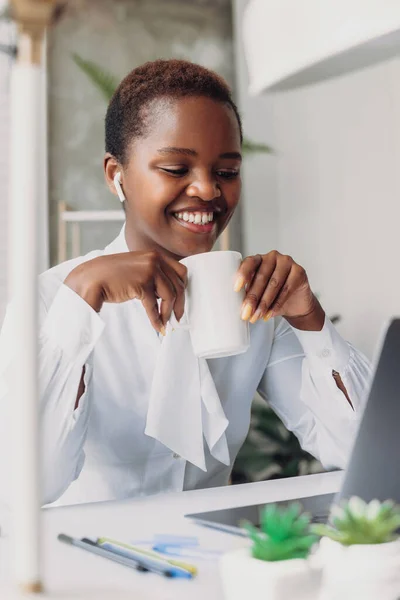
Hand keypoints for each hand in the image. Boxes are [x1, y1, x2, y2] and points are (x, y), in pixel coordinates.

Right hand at [65, 251, 186, 334]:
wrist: (92, 278)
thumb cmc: (113, 276)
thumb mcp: (138, 269)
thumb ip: (155, 275)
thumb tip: (171, 294)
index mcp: (156, 254)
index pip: (181, 271)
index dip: (183, 288)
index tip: (181, 302)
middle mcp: (155, 259)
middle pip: (178, 284)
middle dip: (179, 304)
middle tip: (177, 317)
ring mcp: (149, 270)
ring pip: (170, 295)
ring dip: (167, 313)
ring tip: (165, 323)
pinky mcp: (141, 283)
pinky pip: (154, 305)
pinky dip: (157, 318)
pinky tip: (158, 326)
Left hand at [234, 251, 324, 330]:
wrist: (295, 304)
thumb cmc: (273, 296)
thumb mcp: (258, 294)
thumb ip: (249, 294)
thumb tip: (239, 307)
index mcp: (259, 259)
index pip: (249, 262)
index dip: (242, 274)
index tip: (236, 288)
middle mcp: (272, 257)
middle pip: (261, 277)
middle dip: (252, 297)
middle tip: (246, 312)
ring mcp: (287, 262)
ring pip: (274, 284)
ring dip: (264, 303)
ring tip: (257, 316)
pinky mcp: (299, 271)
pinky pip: (286, 289)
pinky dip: (277, 304)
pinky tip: (270, 313)